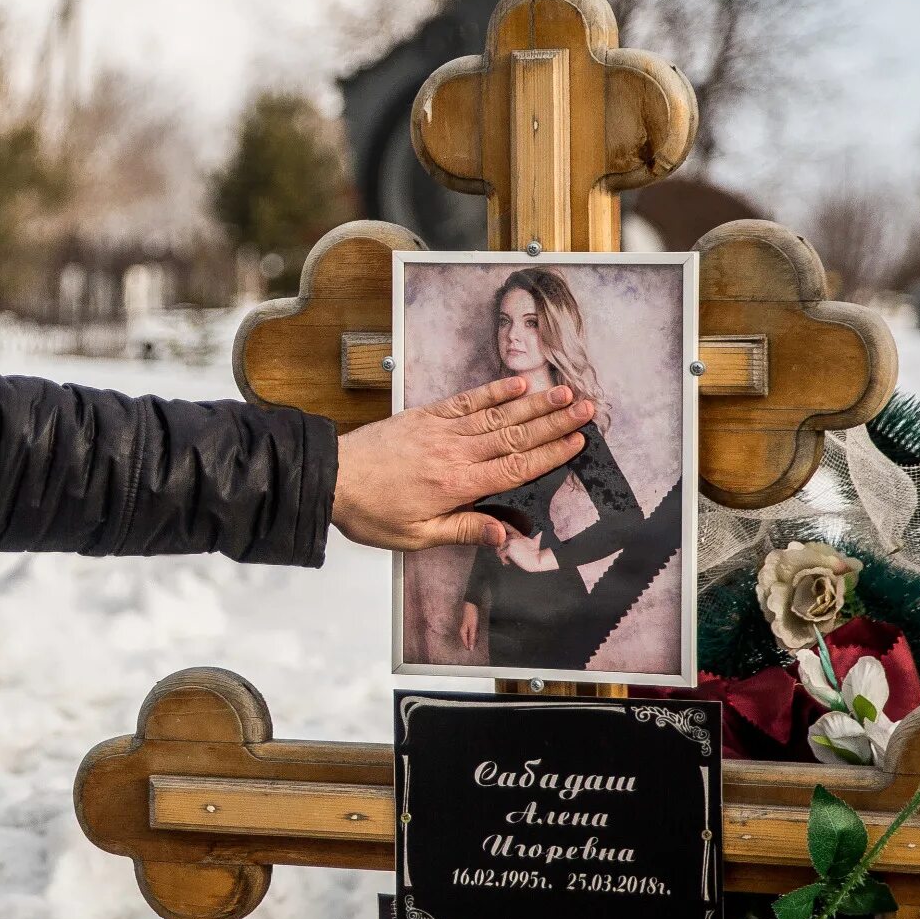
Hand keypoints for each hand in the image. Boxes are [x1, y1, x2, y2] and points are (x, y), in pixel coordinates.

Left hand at [329, 375, 589, 551]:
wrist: (332, 478)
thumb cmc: (371, 511)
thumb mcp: (417, 535)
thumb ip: (464, 530)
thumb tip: (505, 535)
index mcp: (457, 485)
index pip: (515, 468)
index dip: (550, 455)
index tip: (578, 442)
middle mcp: (455, 453)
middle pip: (515, 436)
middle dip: (554, 423)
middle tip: (587, 409)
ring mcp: (441, 430)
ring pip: (497, 415)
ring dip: (534, 403)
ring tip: (564, 392)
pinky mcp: (425, 416)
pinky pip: (466, 401)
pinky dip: (493, 391)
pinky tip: (517, 383)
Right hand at [456, 601, 479, 652]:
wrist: (471, 605)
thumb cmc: (471, 615)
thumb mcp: (473, 628)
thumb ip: (472, 638)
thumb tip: (471, 649)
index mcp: (462, 633)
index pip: (466, 644)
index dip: (471, 646)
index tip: (475, 643)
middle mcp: (463, 632)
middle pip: (469, 641)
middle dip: (474, 640)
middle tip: (477, 633)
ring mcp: (466, 629)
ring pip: (472, 636)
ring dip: (476, 635)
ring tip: (477, 628)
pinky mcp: (469, 626)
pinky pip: (473, 632)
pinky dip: (476, 632)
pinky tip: (477, 628)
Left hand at [501, 530, 557, 572]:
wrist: (536, 560)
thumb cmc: (536, 553)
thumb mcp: (536, 542)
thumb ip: (537, 536)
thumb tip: (542, 531)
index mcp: (519, 536)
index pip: (511, 528)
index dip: (506, 525)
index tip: (502, 522)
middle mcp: (514, 538)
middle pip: (502, 540)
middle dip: (501, 547)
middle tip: (503, 554)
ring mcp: (511, 543)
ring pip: (500, 547)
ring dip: (501, 554)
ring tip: (505, 559)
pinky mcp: (509, 549)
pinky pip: (501, 554)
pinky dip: (503, 559)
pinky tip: (507, 562)